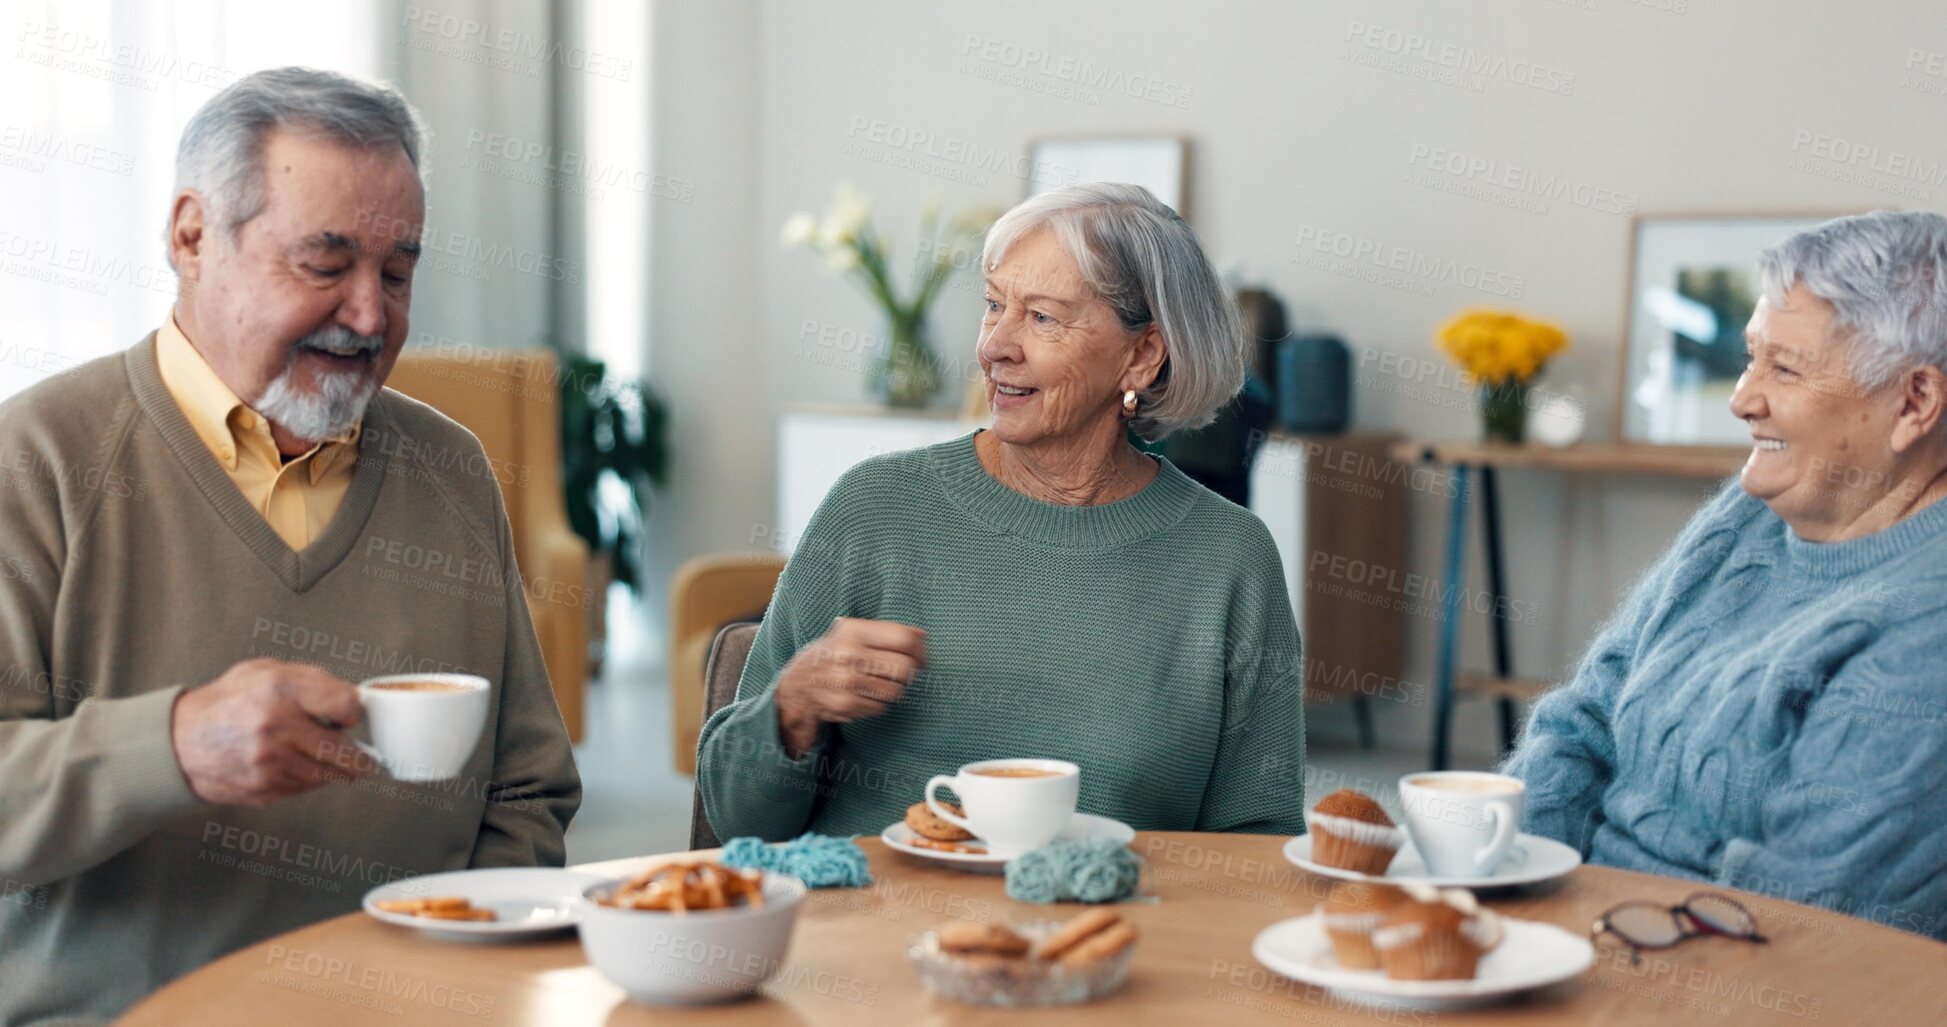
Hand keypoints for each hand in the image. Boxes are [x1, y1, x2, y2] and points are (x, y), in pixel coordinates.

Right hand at [169, 658, 372, 805]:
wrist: (180, 742)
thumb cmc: (229, 703)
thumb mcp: (267, 671)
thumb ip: (312, 681)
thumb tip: (353, 701)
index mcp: (280, 690)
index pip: (346, 704)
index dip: (354, 712)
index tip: (349, 715)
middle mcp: (276, 727)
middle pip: (347, 752)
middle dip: (360, 755)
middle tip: (364, 755)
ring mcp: (270, 762)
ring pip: (331, 775)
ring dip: (335, 769)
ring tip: (323, 756)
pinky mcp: (265, 789)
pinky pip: (308, 788)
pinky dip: (310, 779)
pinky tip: (295, 765)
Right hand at [773, 617, 926, 756]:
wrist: (798, 685)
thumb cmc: (832, 654)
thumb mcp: (852, 632)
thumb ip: (886, 631)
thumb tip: (922, 636)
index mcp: (854, 630)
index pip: (905, 639)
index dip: (921, 650)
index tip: (922, 657)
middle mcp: (849, 654)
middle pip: (905, 668)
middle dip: (910, 673)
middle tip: (903, 673)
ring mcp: (846, 681)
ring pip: (896, 690)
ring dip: (893, 689)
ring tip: (878, 683)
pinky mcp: (846, 704)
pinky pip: (881, 707)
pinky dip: (878, 703)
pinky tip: (864, 695)